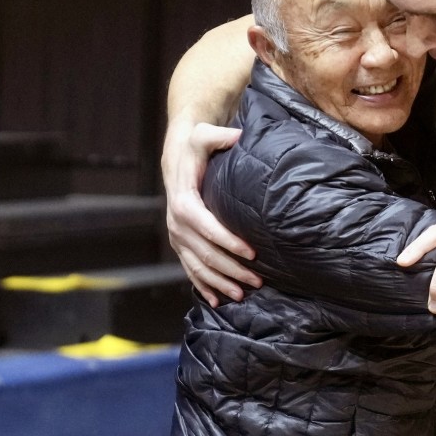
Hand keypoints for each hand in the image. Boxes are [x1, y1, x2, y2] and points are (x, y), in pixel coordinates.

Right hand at [162, 119, 258, 304]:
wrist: (178, 156)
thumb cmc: (196, 146)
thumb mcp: (205, 136)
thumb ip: (220, 135)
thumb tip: (240, 135)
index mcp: (184, 202)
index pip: (207, 227)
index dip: (228, 241)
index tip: (251, 252)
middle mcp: (177, 224)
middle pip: (205, 253)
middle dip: (231, 269)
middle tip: (257, 279)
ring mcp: (178, 237)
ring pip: (198, 266)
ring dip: (220, 282)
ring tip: (243, 293)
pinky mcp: (182, 243)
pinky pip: (190, 269)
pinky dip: (203, 285)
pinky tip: (217, 300)